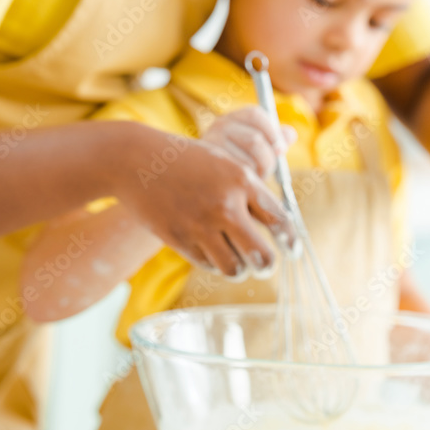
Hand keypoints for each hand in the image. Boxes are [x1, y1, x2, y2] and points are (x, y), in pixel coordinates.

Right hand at [115, 122, 297, 278]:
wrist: (136, 160)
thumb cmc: (185, 161)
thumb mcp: (223, 162)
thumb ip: (250, 189)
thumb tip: (279, 221)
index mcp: (241, 179)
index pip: (279, 219)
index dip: (290, 241)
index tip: (293, 252)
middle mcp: (225, 204)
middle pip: (262, 256)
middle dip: (266, 265)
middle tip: (265, 265)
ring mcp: (201, 224)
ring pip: (236, 268)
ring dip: (240, 269)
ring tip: (237, 262)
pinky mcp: (180, 239)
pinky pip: (209, 265)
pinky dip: (214, 263)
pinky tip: (211, 251)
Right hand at [202, 107, 296, 179]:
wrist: (203, 180)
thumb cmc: (235, 162)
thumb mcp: (255, 147)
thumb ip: (274, 138)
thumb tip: (291, 135)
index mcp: (232, 118)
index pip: (255, 114)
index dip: (273, 132)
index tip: (280, 149)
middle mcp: (218, 128)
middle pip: (255, 140)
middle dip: (268, 160)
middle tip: (266, 170)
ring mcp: (211, 148)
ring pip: (247, 163)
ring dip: (256, 175)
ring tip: (252, 180)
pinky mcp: (209, 171)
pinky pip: (237, 180)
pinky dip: (247, 186)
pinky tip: (243, 187)